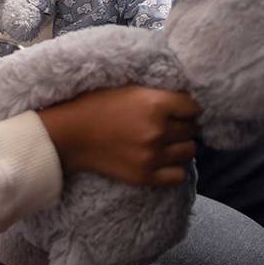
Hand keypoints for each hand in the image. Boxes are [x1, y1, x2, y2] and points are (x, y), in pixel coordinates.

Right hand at [39, 85, 200, 186]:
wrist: (71, 134)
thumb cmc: (95, 104)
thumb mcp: (127, 88)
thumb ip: (155, 94)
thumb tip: (181, 99)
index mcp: (154, 104)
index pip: (192, 107)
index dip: (187, 106)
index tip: (180, 107)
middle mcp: (158, 131)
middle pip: (191, 129)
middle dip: (184, 124)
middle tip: (171, 123)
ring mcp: (153, 156)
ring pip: (189, 151)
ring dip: (181, 144)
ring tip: (167, 141)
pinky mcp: (146, 176)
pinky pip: (179, 175)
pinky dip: (175, 167)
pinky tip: (164, 159)